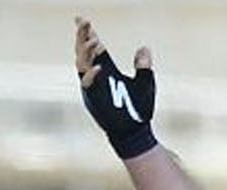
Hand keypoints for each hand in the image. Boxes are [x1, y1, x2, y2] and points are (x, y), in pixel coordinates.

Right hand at [75, 17, 156, 158]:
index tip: (82, 19)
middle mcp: (96, 77)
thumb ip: (143, 65)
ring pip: (81, 64)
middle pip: (83, 52)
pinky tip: (99, 68)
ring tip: (93, 40)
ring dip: (85, 52)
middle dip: (82, 37)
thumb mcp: (145, 83)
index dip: (87, 34)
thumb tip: (144, 48)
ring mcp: (93, 88)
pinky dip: (92, 75)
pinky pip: (87, 84)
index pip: (94, 49)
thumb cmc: (139, 110)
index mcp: (107, 71)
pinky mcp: (93, 99)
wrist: (136, 133)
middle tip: (84, 23)